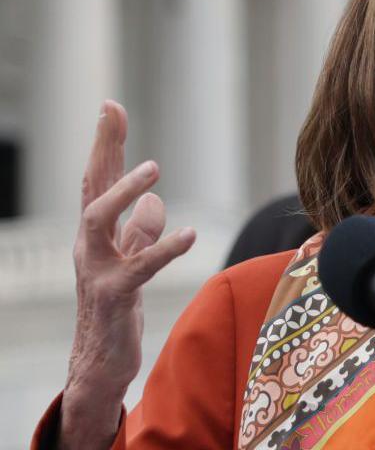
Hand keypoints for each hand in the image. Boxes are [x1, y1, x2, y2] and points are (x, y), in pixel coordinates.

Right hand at [59, 100, 195, 448]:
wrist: (99, 363)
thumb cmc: (115, 309)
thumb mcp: (130, 262)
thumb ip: (139, 231)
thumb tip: (153, 202)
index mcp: (97, 234)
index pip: (98, 179)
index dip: (106, 143)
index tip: (111, 106)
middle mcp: (90, 245)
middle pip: (90, 186)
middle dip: (101, 147)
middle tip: (113, 112)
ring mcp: (96, 270)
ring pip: (97, 220)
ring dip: (122, 191)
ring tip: (153, 169)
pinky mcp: (113, 297)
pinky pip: (137, 268)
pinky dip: (164, 248)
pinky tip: (190, 234)